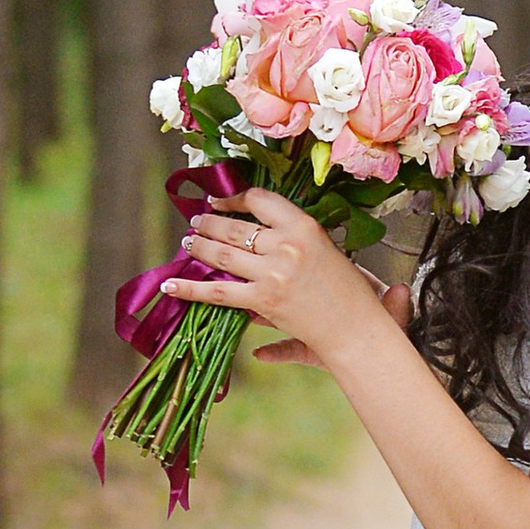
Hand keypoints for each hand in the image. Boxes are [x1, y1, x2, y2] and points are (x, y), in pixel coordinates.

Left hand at [160, 185, 405, 368]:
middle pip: (234, 227)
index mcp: (305, 227)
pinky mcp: (263, 301)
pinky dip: (190, 289)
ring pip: (222, 254)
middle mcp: (286, 245)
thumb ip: (297, 241)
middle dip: (209, 224)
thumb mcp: (329, 253)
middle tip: (196, 223)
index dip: (234, 198)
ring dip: (199, 247)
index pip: (260, 200)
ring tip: (187, 243)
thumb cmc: (352, 293)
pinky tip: (170, 285)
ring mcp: (273, 273)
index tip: (221, 202)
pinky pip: (218, 292)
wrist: (359, 330)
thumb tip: (266, 236)